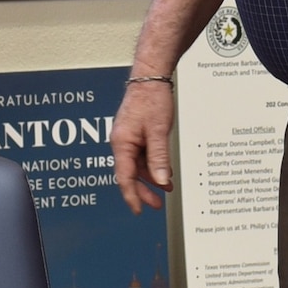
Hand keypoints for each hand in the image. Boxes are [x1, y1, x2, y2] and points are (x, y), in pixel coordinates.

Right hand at [110, 81, 174, 214]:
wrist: (151, 77)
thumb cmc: (151, 98)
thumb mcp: (159, 132)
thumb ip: (159, 158)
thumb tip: (160, 181)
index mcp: (121, 142)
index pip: (124, 177)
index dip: (131, 196)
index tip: (138, 210)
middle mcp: (121, 141)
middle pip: (129, 174)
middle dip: (143, 190)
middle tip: (156, 204)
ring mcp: (127, 137)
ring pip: (137, 165)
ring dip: (151, 177)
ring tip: (166, 186)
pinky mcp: (135, 132)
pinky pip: (141, 155)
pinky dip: (152, 164)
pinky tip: (163, 170)